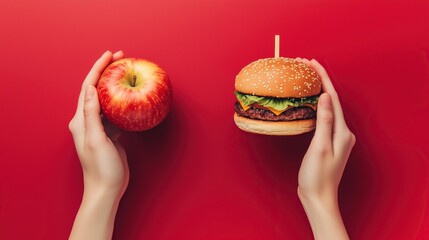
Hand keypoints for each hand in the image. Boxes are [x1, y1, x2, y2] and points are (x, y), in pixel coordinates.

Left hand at [68, 50, 128, 239]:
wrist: (107, 188)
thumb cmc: (101, 167)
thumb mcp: (95, 139)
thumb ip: (91, 114)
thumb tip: (89, 88)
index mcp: (81, 120)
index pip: (88, 87)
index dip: (98, 69)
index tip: (110, 55)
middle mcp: (88, 121)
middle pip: (97, 89)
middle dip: (107, 72)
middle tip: (122, 58)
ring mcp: (99, 127)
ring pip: (107, 100)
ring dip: (115, 85)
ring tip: (126, 72)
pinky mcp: (110, 134)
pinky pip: (116, 113)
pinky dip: (123, 102)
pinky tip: (131, 98)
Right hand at [297, 58, 354, 239]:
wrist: (318, 197)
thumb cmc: (317, 176)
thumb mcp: (319, 147)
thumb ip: (325, 121)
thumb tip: (326, 97)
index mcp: (342, 132)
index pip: (333, 98)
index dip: (323, 79)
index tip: (312, 63)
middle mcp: (343, 132)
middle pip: (332, 100)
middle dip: (319, 81)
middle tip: (305, 65)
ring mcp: (336, 137)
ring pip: (328, 107)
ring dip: (317, 91)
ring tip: (306, 78)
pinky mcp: (328, 141)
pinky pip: (323, 117)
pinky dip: (315, 106)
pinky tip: (308, 102)